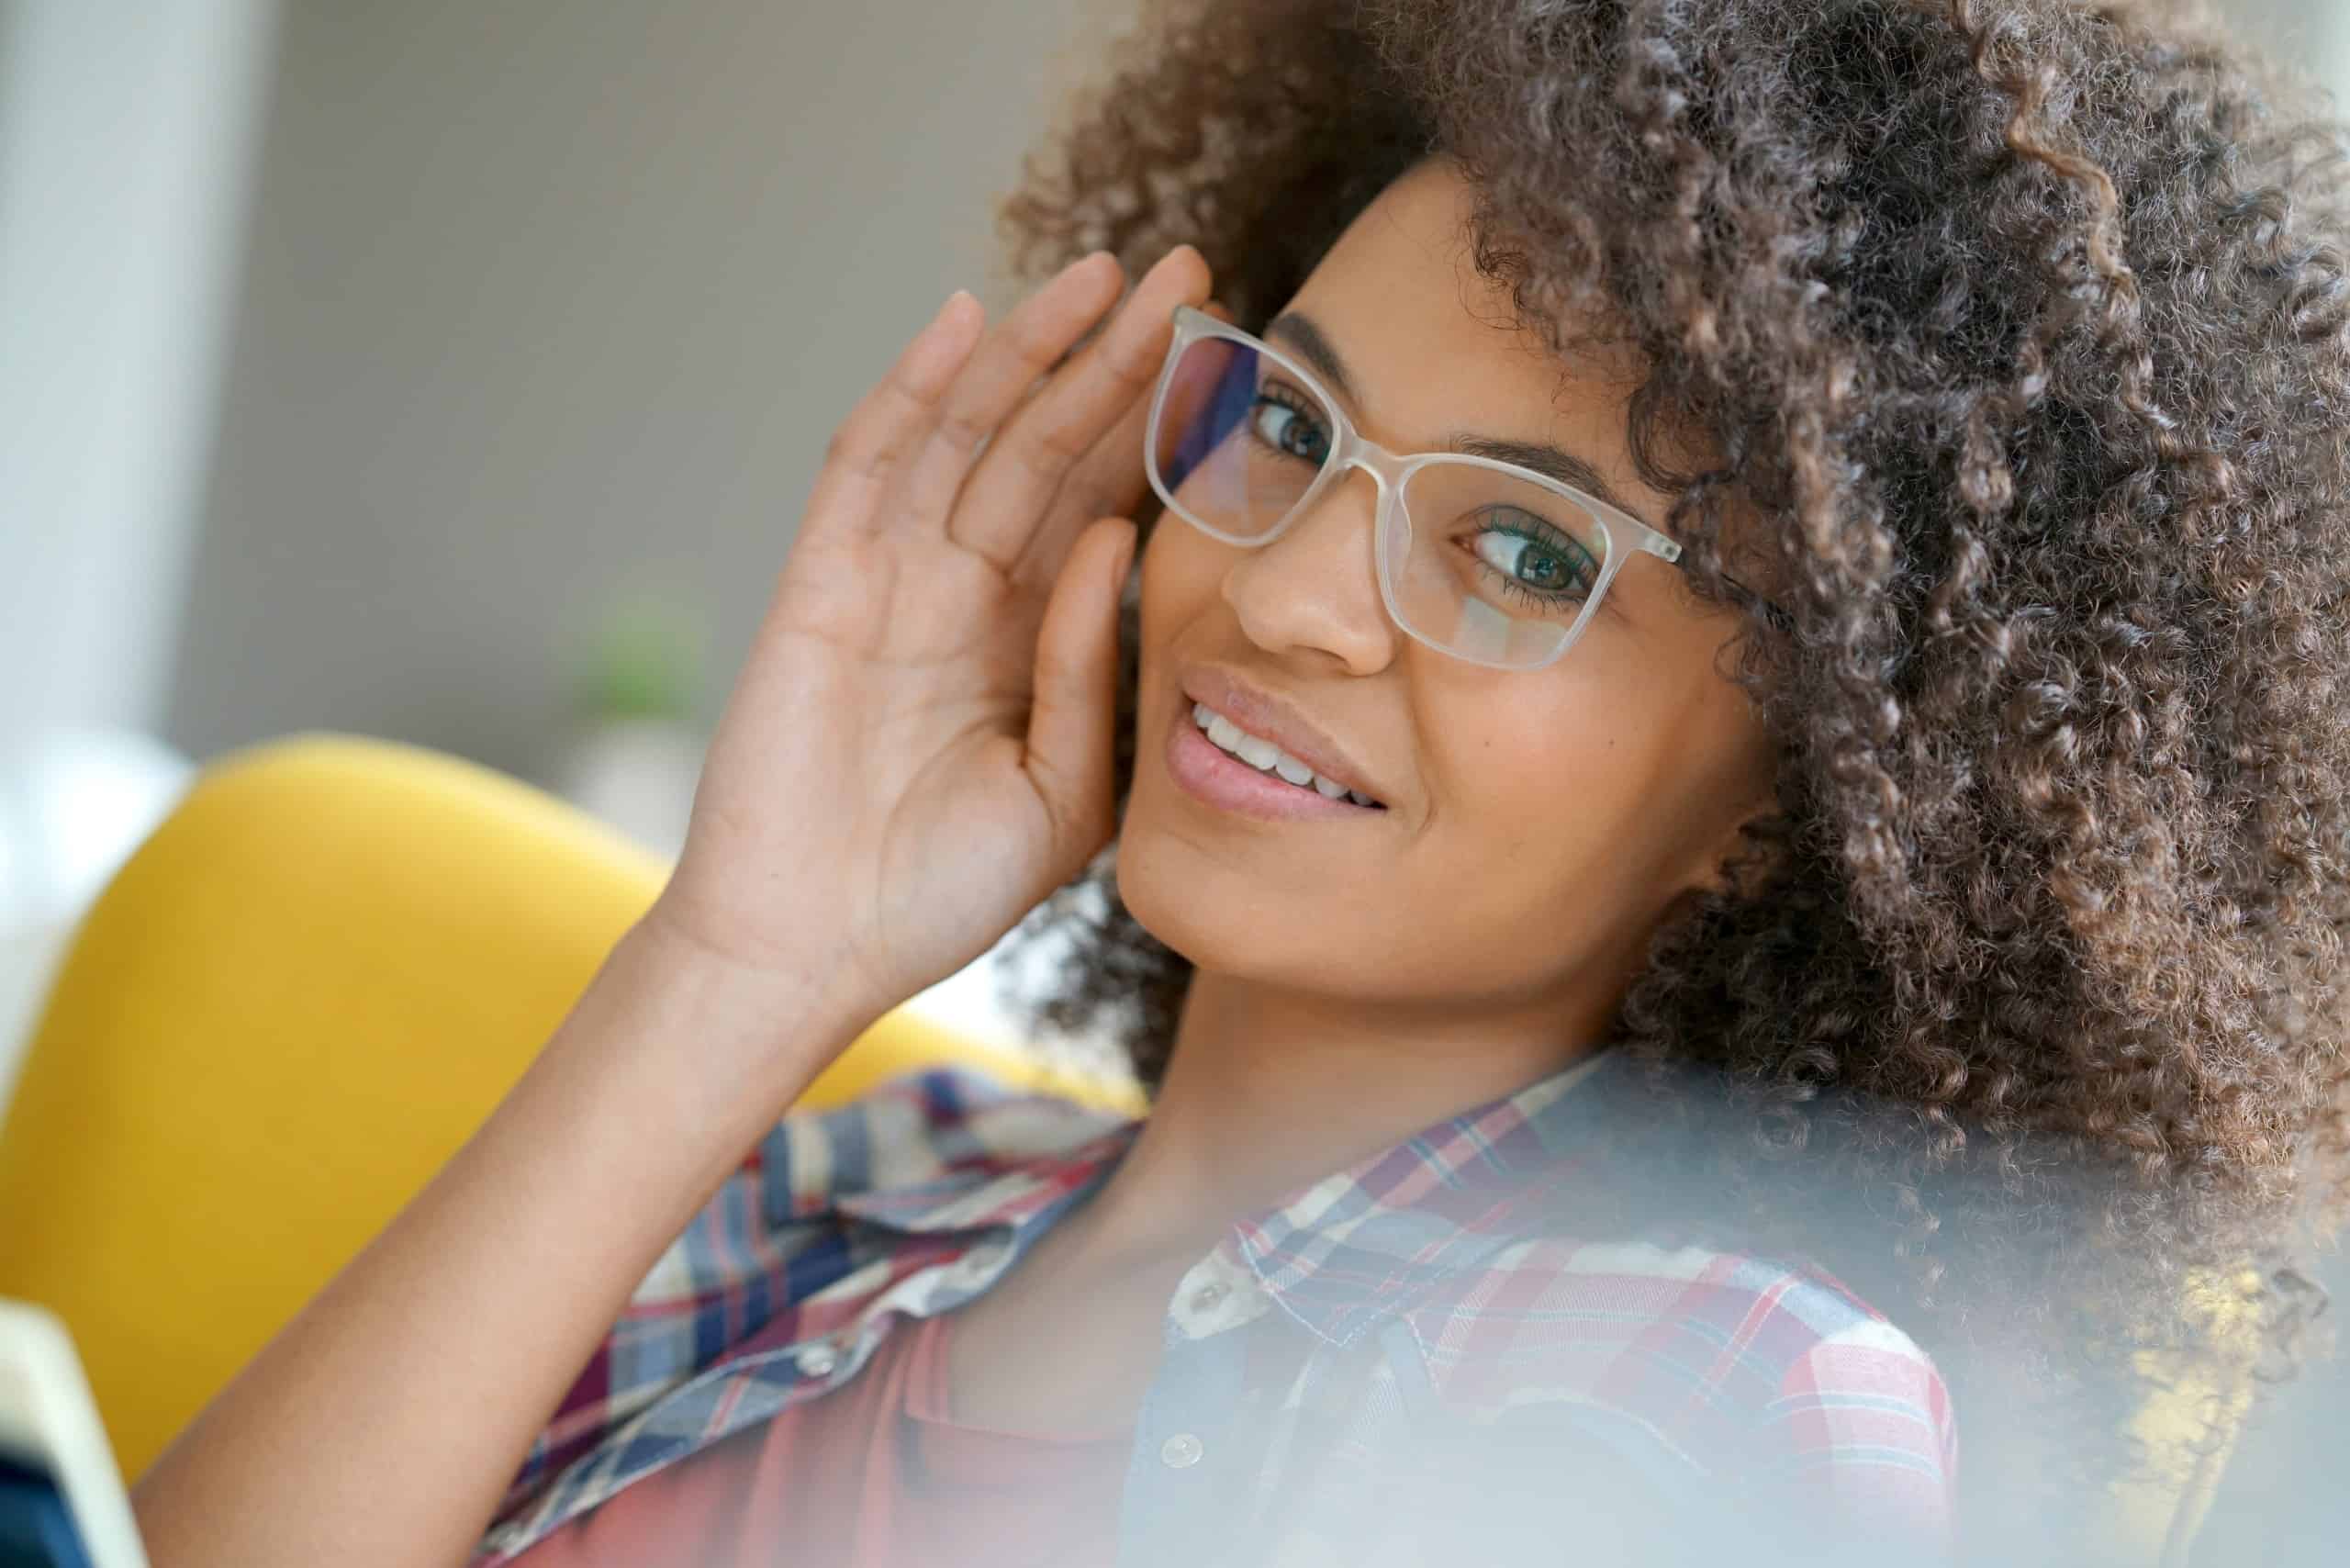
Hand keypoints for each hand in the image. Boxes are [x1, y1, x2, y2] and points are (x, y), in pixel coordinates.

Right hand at [648, 244, 1212, 1029]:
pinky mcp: (821, 583)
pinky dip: (911, 391)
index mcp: (1025, 638)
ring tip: (1104, 274)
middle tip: (1191, 272)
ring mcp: (889, 577)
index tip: (1233, 357)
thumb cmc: (936, 891)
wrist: (810, 950)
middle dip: (1117, 361)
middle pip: (1048, 448)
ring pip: (969, 435)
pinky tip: (962, 321)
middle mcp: (962, 590)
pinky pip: (868, 466)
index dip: (1159, 430)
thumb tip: (1118, 537)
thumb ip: (1089, 669)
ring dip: (1031, 351)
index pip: (1102, 505)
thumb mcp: (1062, 793)